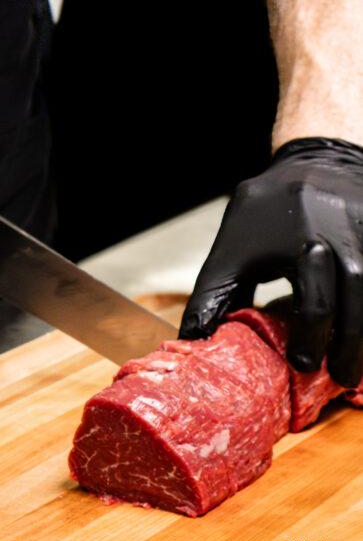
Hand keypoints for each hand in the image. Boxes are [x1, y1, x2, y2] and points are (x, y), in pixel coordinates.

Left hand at [179, 138, 362, 387]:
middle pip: (355, 291)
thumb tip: (194, 341)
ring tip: (353, 371)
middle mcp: (335, 231)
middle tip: (337, 377)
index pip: (314, 296)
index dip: (309, 336)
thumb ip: (213, 293)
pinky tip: (361, 337)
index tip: (302, 365)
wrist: (313, 164)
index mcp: (294, 236)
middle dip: (347, 341)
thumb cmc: (265, 213)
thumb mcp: (231, 246)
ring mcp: (362, 229)